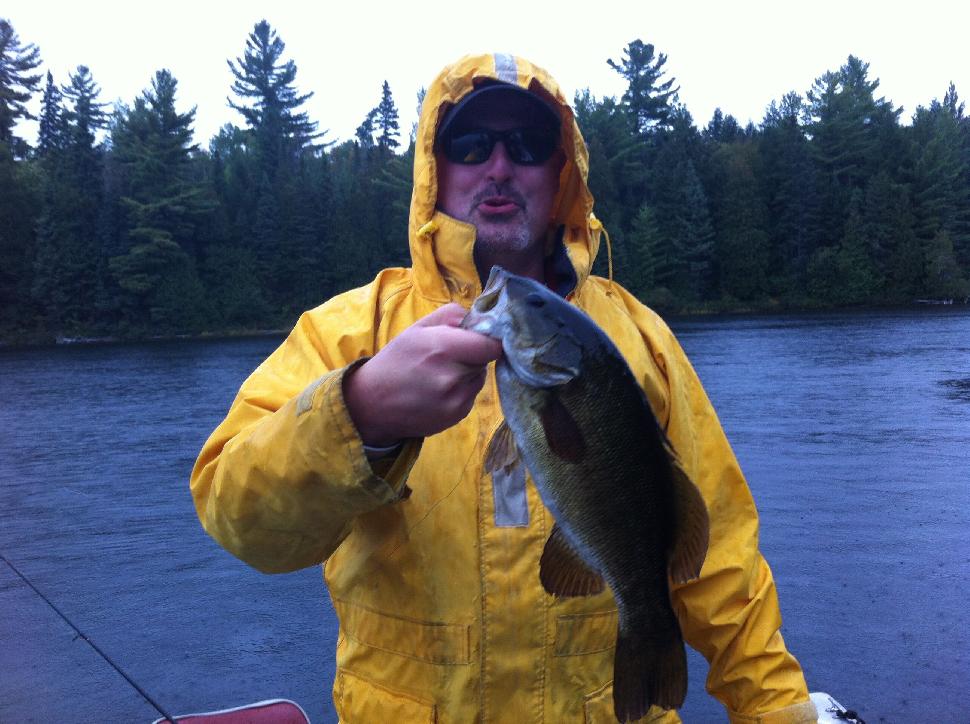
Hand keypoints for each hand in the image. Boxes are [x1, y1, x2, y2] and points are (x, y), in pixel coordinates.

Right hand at [343, 304, 501, 446]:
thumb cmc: (396, 360)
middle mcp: (454, 376)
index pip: (491, 345)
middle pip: (485, 359)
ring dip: (468, 373)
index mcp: (444, 348)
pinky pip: (472, 395)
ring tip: (441, 374)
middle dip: (473, 354)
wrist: (373, 403)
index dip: (488, 339)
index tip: (478, 339)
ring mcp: (457, 400)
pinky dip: (461, 390)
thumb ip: (452, 316)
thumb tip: (481, 319)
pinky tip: (439, 390)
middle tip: (450, 356)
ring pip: (480, 377)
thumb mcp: (417, 328)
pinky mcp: (458, 415)